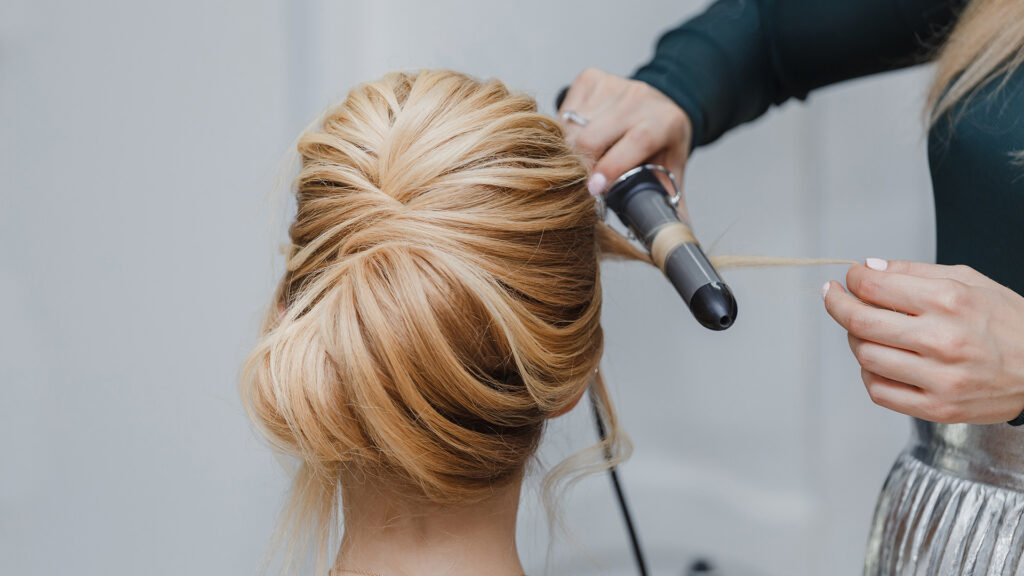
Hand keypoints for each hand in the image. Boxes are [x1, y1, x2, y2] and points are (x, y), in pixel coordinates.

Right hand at [558, 68, 691, 206]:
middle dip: (579, 165)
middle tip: (578, 183)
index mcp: (663, 122)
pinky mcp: (590, 78)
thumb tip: (674, 239)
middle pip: (592, 136)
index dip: (612, 166)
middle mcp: (639, 98)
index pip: (635, 142)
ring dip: (569, 149)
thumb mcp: (671, 171)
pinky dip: (564, 130)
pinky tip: (577, 138)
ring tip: (579, 163)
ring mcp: (613, 84)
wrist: (660, 103)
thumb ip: (671, 204)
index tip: (594, 189)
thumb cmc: (662, 143)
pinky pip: (565, 111)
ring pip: (573, 126)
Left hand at [822, 259, 1023, 423]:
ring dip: (856, 340)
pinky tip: (880, 362)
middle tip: (834, 297)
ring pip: (865, 356)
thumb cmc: (1008, 322)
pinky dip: (869, 374)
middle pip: (860, 322)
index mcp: (950, 301)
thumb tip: (867, 268)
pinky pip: (879, 392)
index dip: (852, 279)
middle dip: (837, 304)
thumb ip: (915, 273)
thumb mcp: (971, 281)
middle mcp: (942, 340)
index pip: (874, 286)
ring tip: (867, 330)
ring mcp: (939, 378)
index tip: (850, 278)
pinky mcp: (938, 408)